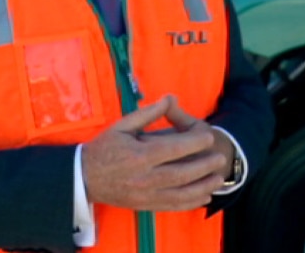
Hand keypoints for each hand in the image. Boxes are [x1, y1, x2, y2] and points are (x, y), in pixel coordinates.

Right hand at [82, 95, 227, 210]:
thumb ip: (149, 113)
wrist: (84, 177)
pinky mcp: (145, 206)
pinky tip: (204, 196)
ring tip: (218, 178)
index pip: (174, 149)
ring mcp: (146, 195)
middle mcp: (145, 177)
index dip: (195, 143)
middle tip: (220, 158)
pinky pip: (173, 206)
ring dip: (203, 186)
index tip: (209, 137)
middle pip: (182, 173)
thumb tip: (170, 97)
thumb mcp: (123, 125)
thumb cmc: (105, 147)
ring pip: (181, 193)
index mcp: (140, 155)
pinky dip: (191, 203)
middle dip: (204, 166)